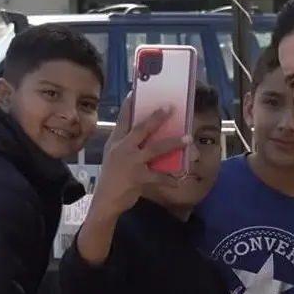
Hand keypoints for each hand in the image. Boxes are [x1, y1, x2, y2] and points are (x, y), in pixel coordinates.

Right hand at [92, 93, 189, 217]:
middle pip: (142, 129)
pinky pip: (159, 177)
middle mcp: (122, 148)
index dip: (129, 105)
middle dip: (157, 117)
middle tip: (171, 107)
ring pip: (155, 149)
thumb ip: (127, 144)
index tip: (135, 92)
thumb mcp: (114, 156)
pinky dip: (170, 179)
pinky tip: (179, 180)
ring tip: (188, 139)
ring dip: (173, 143)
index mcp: (116, 142)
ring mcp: (131, 162)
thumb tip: (146, 135)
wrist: (105, 200)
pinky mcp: (138, 178)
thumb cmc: (112, 177)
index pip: (122, 119)